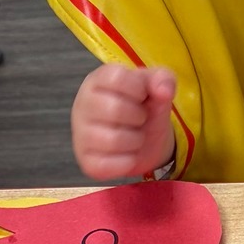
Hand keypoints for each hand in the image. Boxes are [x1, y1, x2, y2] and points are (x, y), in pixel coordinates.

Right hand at [71, 65, 177, 180]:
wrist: (147, 139)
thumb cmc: (145, 106)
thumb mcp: (157, 88)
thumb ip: (163, 80)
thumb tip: (163, 90)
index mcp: (97, 81)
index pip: (116, 78)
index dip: (138, 89)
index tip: (142, 95)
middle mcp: (82, 105)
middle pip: (115, 109)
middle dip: (139, 116)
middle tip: (140, 118)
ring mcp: (80, 134)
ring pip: (113, 140)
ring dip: (135, 140)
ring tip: (135, 135)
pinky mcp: (86, 161)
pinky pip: (107, 165)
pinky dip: (127, 162)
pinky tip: (128, 154)